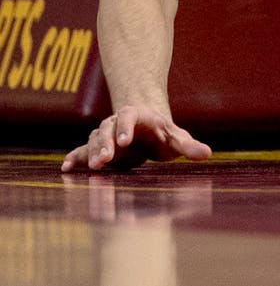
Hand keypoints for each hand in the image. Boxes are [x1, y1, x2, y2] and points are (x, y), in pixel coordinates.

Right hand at [61, 105, 211, 172]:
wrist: (146, 128)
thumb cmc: (163, 133)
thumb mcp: (177, 139)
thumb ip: (189, 146)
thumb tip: (207, 154)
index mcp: (138, 116)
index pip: (130, 117)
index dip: (126, 127)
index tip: (124, 141)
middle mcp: (118, 123)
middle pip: (108, 130)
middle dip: (105, 144)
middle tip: (103, 160)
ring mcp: (106, 135)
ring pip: (94, 140)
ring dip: (91, 153)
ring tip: (92, 167)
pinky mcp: (98, 149)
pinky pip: (83, 151)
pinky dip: (75, 158)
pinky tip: (66, 168)